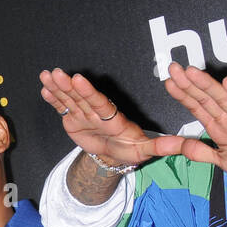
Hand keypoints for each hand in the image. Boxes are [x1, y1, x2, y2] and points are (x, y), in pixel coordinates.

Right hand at [39, 67, 156, 166]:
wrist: (114, 153)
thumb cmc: (130, 149)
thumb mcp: (146, 150)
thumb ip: (161, 146)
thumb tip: (182, 145)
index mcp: (112, 119)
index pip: (100, 104)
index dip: (89, 93)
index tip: (80, 80)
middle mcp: (96, 113)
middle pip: (82, 97)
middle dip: (69, 86)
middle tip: (58, 73)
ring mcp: (84, 114)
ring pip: (71, 99)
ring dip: (59, 87)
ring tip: (46, 75)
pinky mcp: (74, 118)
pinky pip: (63, 107)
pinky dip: (54, 99)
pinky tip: (44, 88)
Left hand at [155, 63, 226, 183]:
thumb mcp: (223, 162)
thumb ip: (201, 153)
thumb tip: (178, 146)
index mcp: (221, 127)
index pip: (199, 107)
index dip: (183, 95)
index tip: (168, 82)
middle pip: (207, 98)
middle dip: (189, 84)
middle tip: (173, 68)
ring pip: (225, 99)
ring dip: (208, 86)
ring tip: (191, 72)